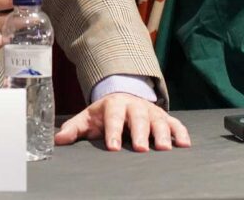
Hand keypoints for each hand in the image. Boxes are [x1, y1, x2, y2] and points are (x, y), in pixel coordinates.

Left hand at [55, 93, 190, 151]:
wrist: (123, 94)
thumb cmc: (105, 112)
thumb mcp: (88, 117)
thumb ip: (74, 128)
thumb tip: (58, 140)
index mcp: (114, 105)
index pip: (113, 117)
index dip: (113, 131)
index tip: (113, 147)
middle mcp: (135, 106)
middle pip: (138, 118)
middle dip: (140, 133)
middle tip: (141, 148)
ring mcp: (151, 111)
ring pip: (159, 120)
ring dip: (163, 133)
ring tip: (164, 149)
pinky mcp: (164, 117)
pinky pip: (176, 123)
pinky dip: (181, 132)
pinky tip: (185, 144)